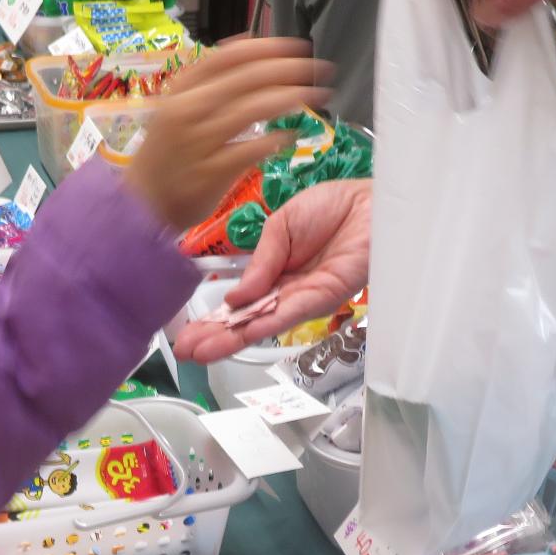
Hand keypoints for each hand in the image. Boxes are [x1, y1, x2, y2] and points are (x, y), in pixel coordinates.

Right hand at [124, 37, 328, 230]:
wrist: (139, 205)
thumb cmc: (165, 156)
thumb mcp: (178, 110)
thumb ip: (211, 85)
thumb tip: (252, 51)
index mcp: (181, 90)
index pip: (229, 56)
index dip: (268, 47)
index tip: (297, 46)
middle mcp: (188, 109)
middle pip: (247, 78)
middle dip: (291, 69)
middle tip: (320, 69)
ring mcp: (198, 141)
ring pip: (252, 109)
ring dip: (290, 99)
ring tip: (315, 96)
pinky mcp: (209, 172)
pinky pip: (250, 150)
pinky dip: (274, 142)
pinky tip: (291, 137)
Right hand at [174, 180, 370, 362]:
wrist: (371, 203)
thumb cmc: (333, 207)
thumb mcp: (281, 226)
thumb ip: (260, 261)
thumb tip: (236, 296)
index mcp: (274, 270)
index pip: (238, 300)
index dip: (214, 315)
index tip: (187, 330)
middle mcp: (286, 290)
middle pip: (246, 319)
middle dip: (215, 335)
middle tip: (184, 351)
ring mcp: (303, 298)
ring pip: (262, 323)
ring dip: (231, 338)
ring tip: (200, 351)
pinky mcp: (323, 298)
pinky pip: (288, 314)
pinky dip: (263, 324)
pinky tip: (239, 334)